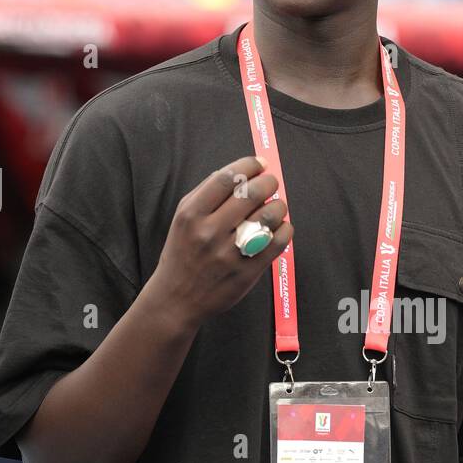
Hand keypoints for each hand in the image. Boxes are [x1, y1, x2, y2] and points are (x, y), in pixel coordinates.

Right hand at [149, 155, 292, 330]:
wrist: (177, 299)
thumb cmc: (182, 253)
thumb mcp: (183, 220)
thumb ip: (207, 194)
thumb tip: (240, 172)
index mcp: (192, 214)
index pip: (227, 178)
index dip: (249, 165)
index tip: (260, 164)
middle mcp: (210, 231)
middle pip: (251, 193)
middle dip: (269, 182)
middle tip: (272, 182)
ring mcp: (230, 253)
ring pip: (268, 216)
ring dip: (279, 206)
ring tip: (276, 207)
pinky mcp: (248, 271)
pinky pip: (278, 242)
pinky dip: (285, 229)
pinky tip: (280, 227)